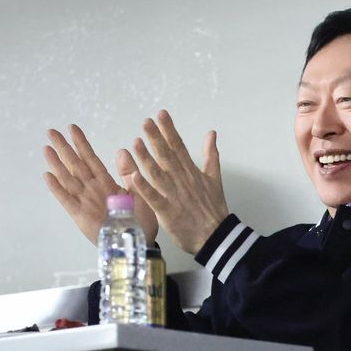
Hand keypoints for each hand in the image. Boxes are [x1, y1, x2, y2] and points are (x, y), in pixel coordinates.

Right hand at [43, 125, 158, 245]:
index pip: (92, 159)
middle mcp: (93, 189)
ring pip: (69, 178)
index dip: (82, 144)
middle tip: (52, 131)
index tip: (73, 128)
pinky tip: (48, 175)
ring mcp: (85, 201)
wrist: (138, 242)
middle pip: (76, 165)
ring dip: (57, 164)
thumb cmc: (140, 219)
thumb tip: (122, 149)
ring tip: (47, 148)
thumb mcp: (138, 192)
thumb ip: (128, 173)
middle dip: (64, 148)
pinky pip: (67, 199)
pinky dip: (57, 188)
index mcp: (107, 182)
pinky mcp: (81, 215)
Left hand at [128, 109, 228, 254]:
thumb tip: (211, 133)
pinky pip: (154, 198)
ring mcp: (174, 196)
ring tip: (135, 143)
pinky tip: (133, 176)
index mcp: (192, 172)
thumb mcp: (215, 178)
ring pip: (158, 174)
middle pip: (167, 156)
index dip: (169, 130)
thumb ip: (211, 154)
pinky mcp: (168, 212)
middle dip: (156, 138)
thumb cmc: (213, 208)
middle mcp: (182, 180)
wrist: (216, 235)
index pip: (179, 146)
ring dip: (146, 158)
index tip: (161, 114)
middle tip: (145, 122)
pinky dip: (145, 188)